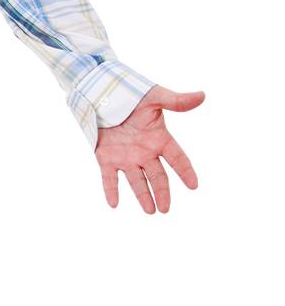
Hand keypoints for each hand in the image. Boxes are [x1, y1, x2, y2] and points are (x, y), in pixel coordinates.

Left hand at [95, 85, 204, 212]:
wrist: (102, 94)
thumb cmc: (132, 93)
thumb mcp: (155, 97)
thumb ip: (177, 101)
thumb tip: (202, 96)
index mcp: (159, 139)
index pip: (177, 158)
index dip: (185, 171)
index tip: (194, 185)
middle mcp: (145, 152)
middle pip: (157, 176)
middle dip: (162, 192)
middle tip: (166, 209)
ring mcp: (126, 157)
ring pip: (137, 181)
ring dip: (143, 196)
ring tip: (150, 212)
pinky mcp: (106, 158)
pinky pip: (109, 178)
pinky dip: (111, 190)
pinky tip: (113, 204)